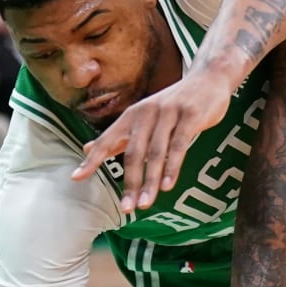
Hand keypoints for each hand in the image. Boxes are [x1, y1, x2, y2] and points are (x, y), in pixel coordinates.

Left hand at [71, 75, 233, 211]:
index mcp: (131, 115)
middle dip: (130, 183)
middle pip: (134, 153)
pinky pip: (180, 145)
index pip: (106, 139)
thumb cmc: (172, 105)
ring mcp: (169, 113)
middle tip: (126, 208)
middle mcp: (146, 113)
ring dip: (150, 181)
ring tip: (145, 204)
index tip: (77, 177)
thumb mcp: (143, 117)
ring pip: (156, 152)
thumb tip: (88, 150)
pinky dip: (173, 167)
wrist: (208, 79)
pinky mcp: (190, 116)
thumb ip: (119, 137)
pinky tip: (168, 185)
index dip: (92, 159)